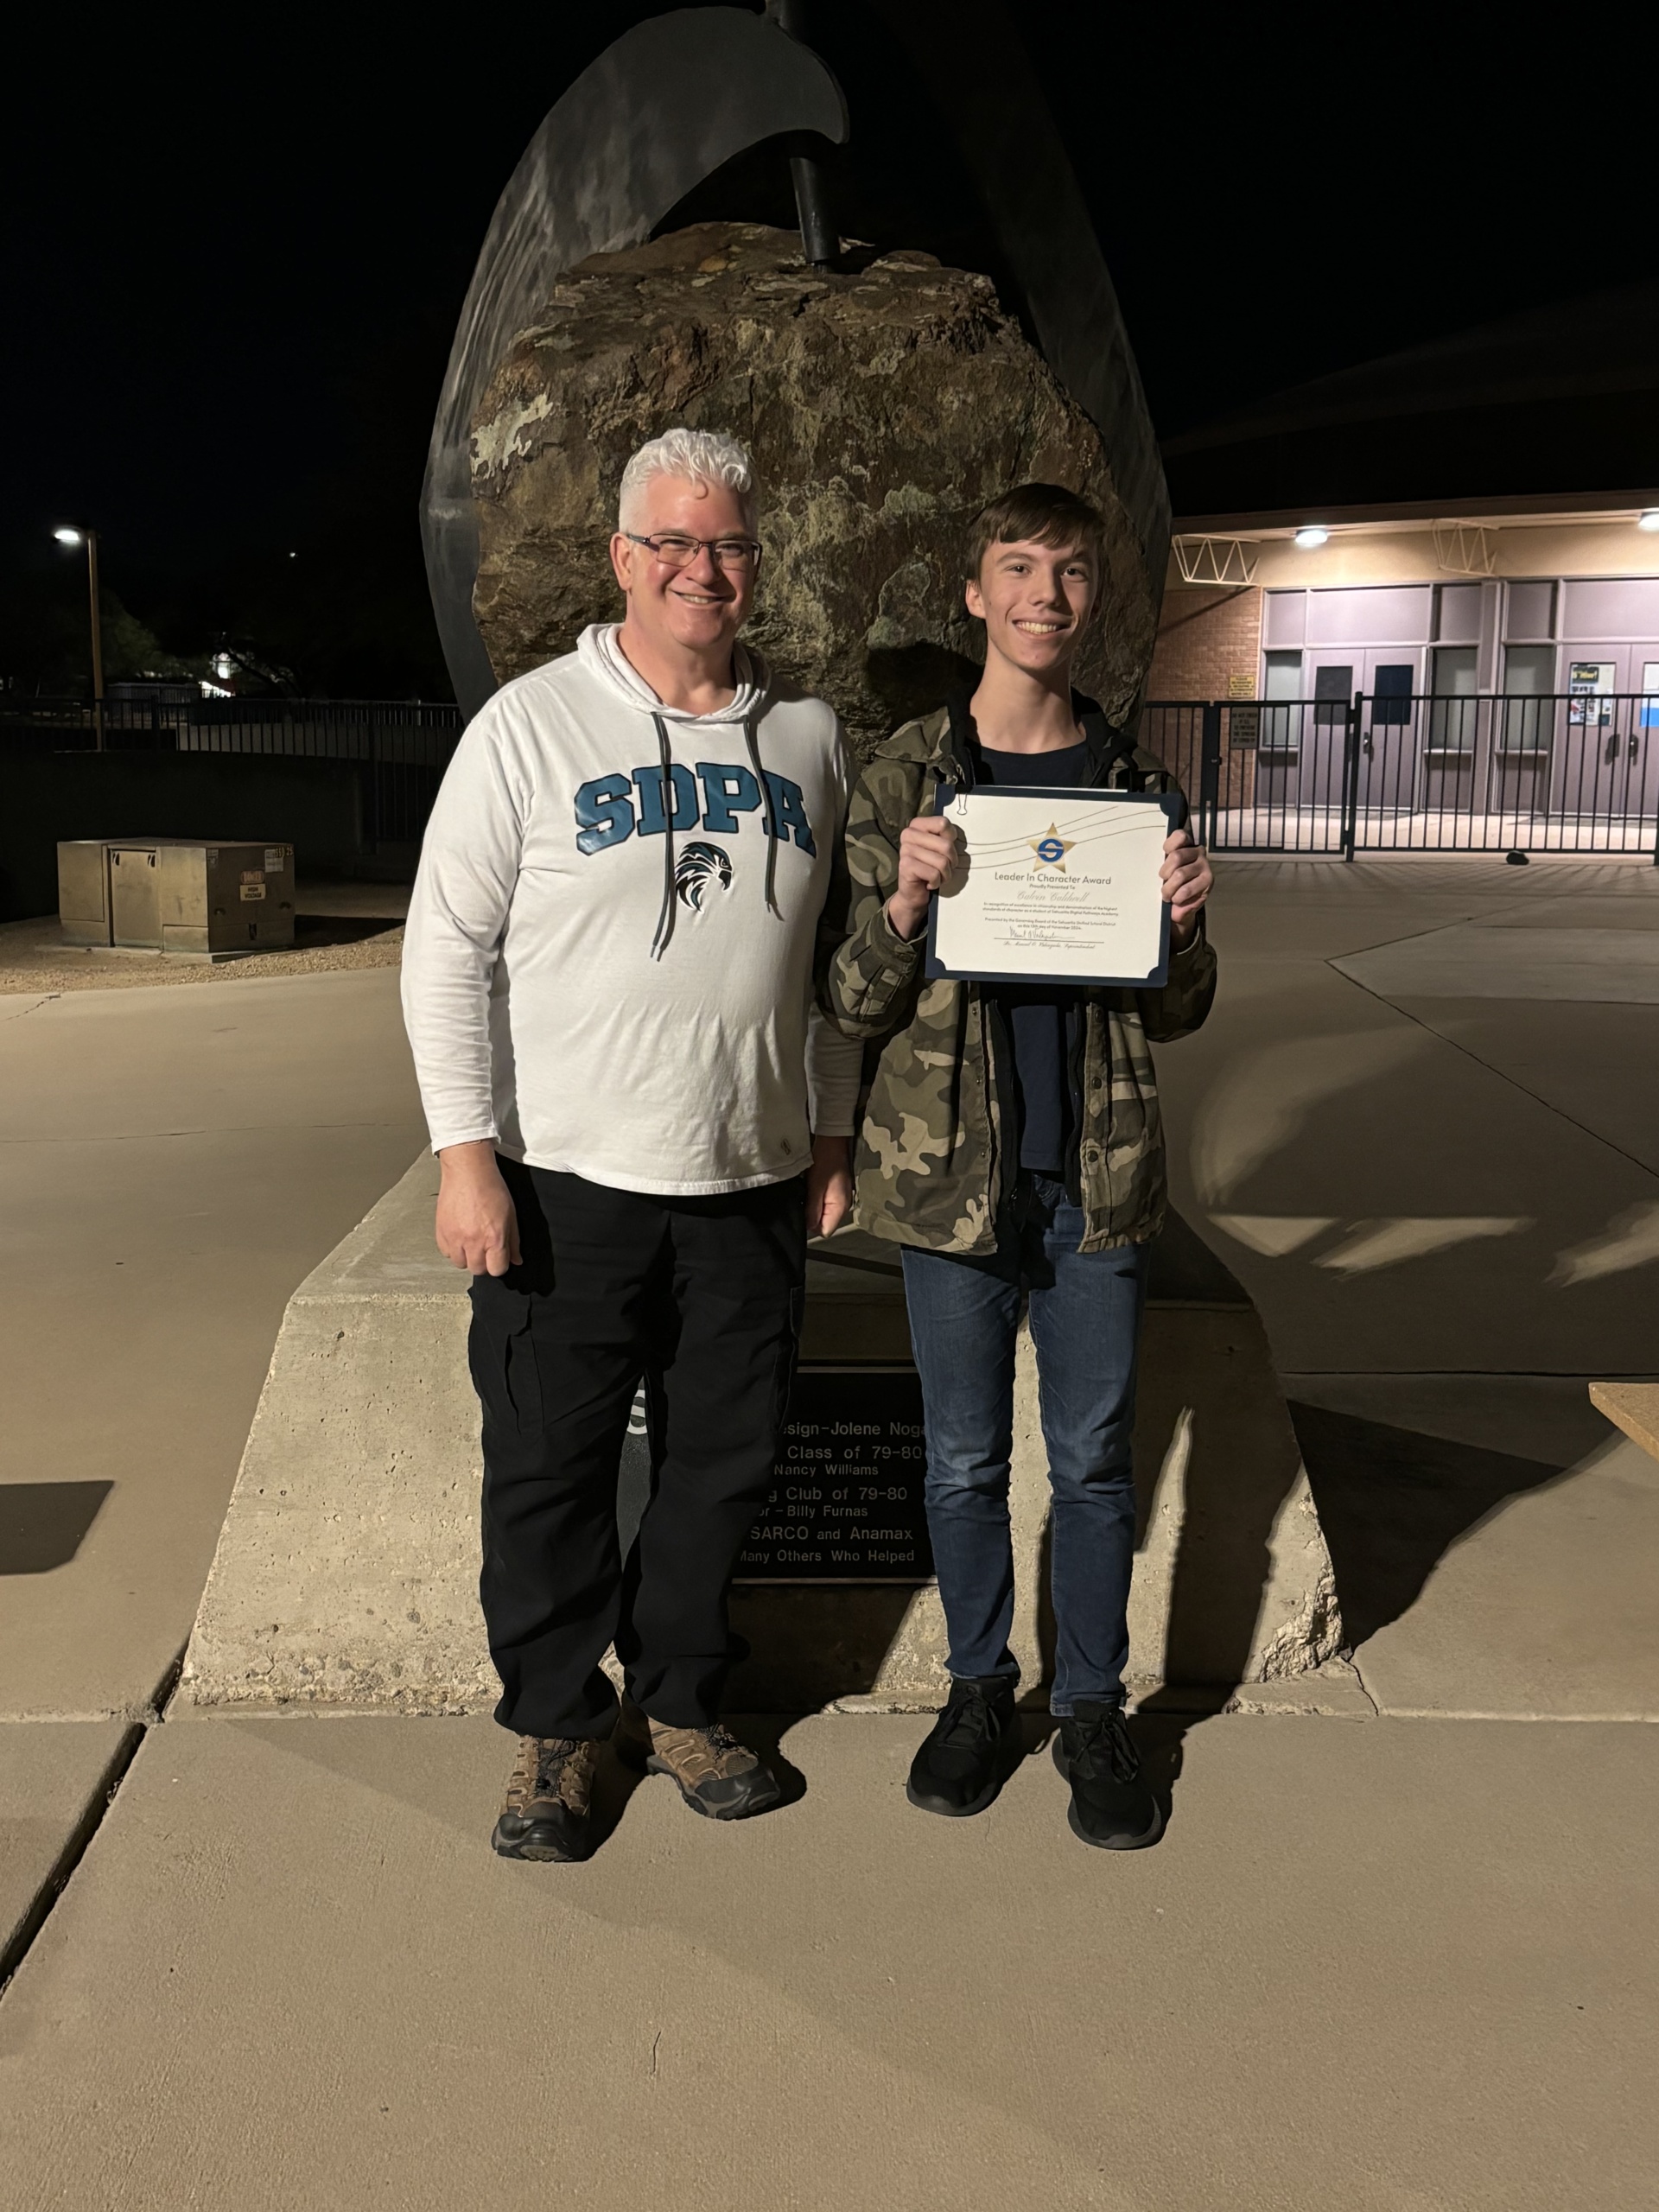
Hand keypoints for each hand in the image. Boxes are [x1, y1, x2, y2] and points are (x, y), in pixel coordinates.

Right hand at [435, 1140, 521, 1275]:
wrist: (468, 1171)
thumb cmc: (490, 1187)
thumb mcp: (510, 1215)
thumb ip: (513, 1241)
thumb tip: (516, 1259)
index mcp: (494, 1238)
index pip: (497, 1270)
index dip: (499, 1264)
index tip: (499, 1257)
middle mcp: (473, 1242)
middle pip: (478, 1270)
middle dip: (484, 1262)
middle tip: (485, 1247)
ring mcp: (455, 1238)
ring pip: (460, 1264)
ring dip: (467, 1256)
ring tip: (471, 1240)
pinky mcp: (441, 1232)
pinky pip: (446, 1253)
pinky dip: (453, 1248)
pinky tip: (460, 1235)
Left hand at [804, 1133, 853, 1239]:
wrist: (832, 1142)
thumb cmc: (824, 1161)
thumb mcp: (815, 1186)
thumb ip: (812, 1209)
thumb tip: (808, 1227)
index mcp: (840, 1207)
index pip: (826, 1231)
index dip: (812, 1225)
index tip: (803, 1213)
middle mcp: (843, 1206)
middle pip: (825, 1223)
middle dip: (812, 1217)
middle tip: (803, 1202)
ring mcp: (841, 1199)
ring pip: (824, 1213)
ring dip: (814, 1208)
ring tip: (806, 1195)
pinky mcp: (837, 1192)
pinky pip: (825, 1204)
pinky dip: (817, 1200)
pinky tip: (811, 1191)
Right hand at [886, 813, 963, 940]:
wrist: (914, 892)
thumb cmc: (930, 868)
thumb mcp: (941, 849)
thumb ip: (946, 837)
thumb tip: (955, 835)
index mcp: (917, 825)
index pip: (943, 823)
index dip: (951, 840)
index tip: (944, 850)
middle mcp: (908, 834)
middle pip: (946, 845)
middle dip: (950, 861)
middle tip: (941, 868)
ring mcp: (905, 849)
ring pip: (942, 861)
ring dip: (944, 874)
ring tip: (935, 876)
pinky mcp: (905, 865)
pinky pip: (934, 874)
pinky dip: (936, 882)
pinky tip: (928, 883)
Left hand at [1160, 828, 1212, 948]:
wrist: (1182, 904)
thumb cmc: (1172, 883)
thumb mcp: (1165, 871)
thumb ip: (1162, 861)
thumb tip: (1150, 856)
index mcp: (1185, 845)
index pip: (1180, 836)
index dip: (1169, 844)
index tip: (1164, 853)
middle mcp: (1197, 852)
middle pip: (1177, 856)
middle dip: (1165, 872)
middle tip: (1163, 881)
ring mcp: (1204, 866)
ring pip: (1180, 874)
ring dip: (1169, 888)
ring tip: (1167, 895)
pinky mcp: (1208, 881)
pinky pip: (1187, 889)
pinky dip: (1178, 897)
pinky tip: (1177, 899)